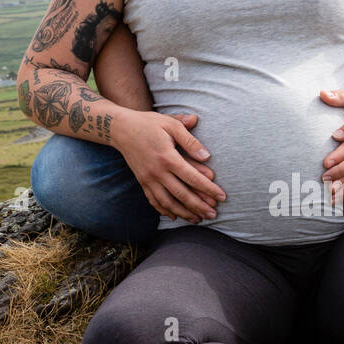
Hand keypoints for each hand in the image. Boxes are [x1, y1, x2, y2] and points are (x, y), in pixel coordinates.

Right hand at [112, 109, 226, 222]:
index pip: (192, 177)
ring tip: (198, 219)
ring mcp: (148, 179)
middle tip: (214, 215)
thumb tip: (207, 155)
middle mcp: (157, 171)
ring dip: (184, 213)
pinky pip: (154, 201)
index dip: (208, 188)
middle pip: (181, 194)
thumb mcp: (171, 124)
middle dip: (199, 207)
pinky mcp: (142, 182)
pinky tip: (176, 216)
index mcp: (167, 157)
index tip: (222, 197)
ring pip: (167, 202)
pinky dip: (165, 211)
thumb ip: (190, 140)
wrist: (120, 128)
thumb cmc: (149, 123)